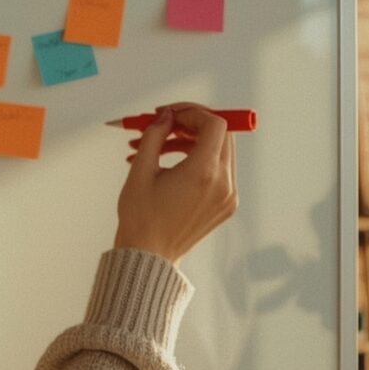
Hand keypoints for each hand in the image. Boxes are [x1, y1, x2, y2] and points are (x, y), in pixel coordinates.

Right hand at [112, 101, 237, 263]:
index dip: (193, 112)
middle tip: (167, 125)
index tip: (171, 114)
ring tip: (159, 147)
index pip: (214, 124)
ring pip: (219, 152)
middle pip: (221, 135)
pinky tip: (170, 164)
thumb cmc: (141, 218)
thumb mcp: (140, 170)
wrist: (149, 256)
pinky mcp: (226, 206)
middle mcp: (223, 184)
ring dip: (193, 142)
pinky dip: (198, 161)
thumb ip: (154, 135)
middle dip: (193, 124)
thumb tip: (166, 116)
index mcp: (203, 173)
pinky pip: (218, 171)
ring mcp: (228, 197)